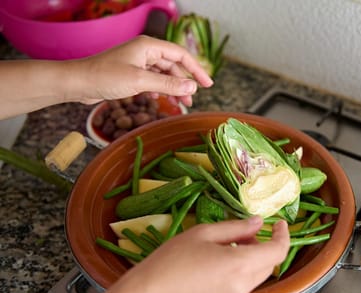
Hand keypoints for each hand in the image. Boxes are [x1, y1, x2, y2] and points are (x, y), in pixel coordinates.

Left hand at [0, 35, 213, 119]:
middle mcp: (145, 51)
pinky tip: (158, 99)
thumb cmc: (106, 78)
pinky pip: (152, 80)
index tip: (208, 84)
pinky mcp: (130, 73)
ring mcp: (137, 62)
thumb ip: (168, 84)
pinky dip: (159, 89)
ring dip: (172, 88)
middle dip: (184, 83)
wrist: (78, 82)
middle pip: (173, 66)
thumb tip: (192, 87)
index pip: (181, 55)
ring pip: (163, 74)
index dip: (196, 70)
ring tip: (180, 104)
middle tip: (192, 100)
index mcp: (149, 46)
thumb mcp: (141, 82)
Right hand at [42, 217, 289, 292]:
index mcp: (240, 265)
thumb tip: (259, 222)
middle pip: (268, 264)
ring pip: (255, 277)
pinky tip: (215, 268)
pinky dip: (238, 275)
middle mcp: (242, 286)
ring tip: (225, 249)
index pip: (278, 251)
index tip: (279, 224)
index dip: (283, 236)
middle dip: (263, 246)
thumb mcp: (203, 233)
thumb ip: (237, 227)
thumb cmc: (171, 260)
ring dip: (250, 260)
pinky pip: (241, 288)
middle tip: (243, 234)